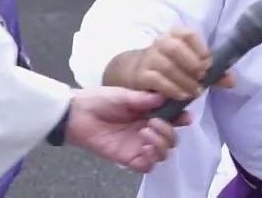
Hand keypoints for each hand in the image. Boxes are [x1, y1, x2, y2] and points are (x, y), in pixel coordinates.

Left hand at [66, 87, 184, 172]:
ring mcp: (138, 145)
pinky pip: (148, 166)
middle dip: (168, 131)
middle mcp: (146, 130)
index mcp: (147, 113)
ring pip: (163, 153)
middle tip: (153, 123)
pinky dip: (151, 158)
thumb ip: (143, 99)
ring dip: (161, 144)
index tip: (185, 116)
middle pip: (171, 138)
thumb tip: (165, 96)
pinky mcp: (129, 157)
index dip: (181, 118)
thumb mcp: (122, 95)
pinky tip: (143, 146)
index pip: (171, 118)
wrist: (76, 114)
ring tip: (145, 132)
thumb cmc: (97, 100)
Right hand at [130, 28, 234, 101]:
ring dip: (185, 81)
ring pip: (167, 67)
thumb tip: (231, 80)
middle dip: (192, 64)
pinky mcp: (141, 75)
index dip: (200, 49)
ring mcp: (149, 58)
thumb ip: (212, 72)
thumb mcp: (191, 65)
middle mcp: (160, 43)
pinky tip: (183, 96)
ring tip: (196, 92)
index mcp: (174, 35)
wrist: (137, 71)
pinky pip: (157, 81)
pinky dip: (173, 89)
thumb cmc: (170, 66)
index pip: (187, 35)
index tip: (208, 64)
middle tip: (202, 78)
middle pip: (174, 48)